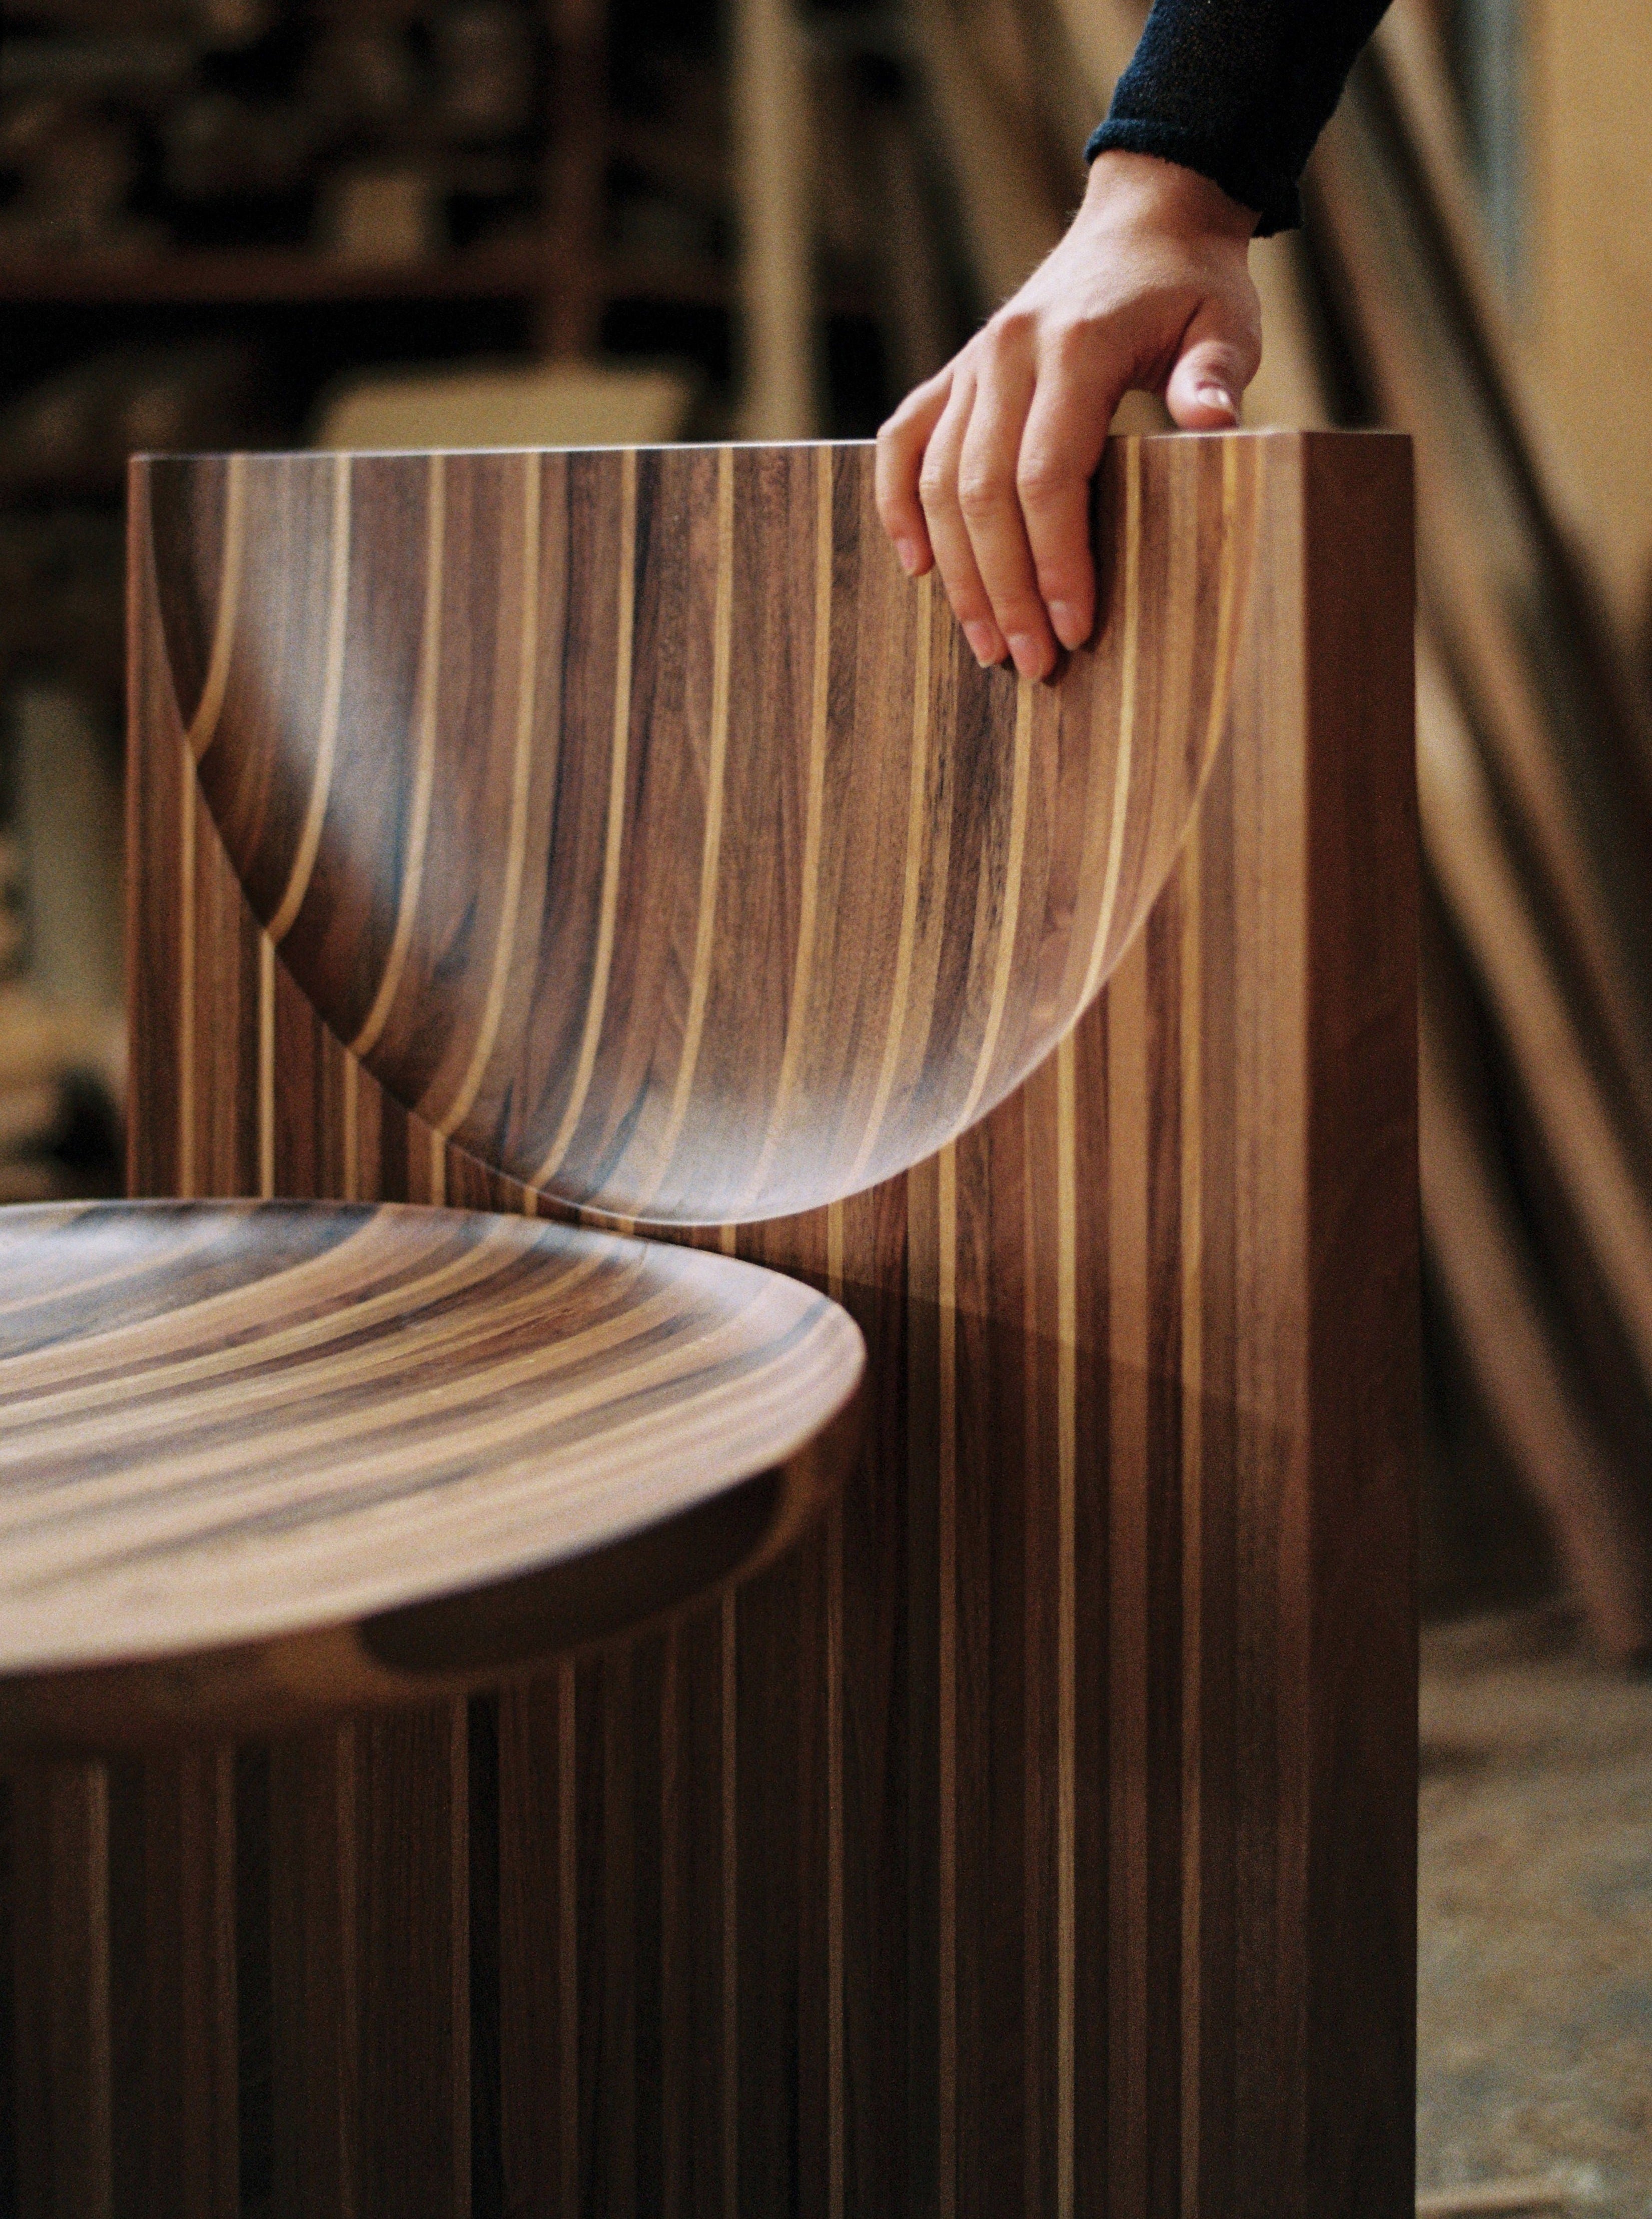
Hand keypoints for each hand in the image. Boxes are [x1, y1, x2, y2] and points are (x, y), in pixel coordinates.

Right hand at [875, 151, 1261, 679]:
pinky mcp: (953, 374)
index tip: (1075, 628)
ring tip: (988, 643)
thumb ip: (1215, 374)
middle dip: (1005, 589)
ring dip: (958, 573)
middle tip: (1030, 663)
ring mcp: (971, 363)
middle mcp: (1006, 354)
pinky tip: (915, 568)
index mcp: (1072, 346)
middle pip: (983, 493)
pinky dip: (897, 506)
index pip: (1047, 476)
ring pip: (937, 482)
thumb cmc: (1191, 286)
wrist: (1143, 220)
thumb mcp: (1226, 322)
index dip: (1056, 561)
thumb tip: (1212, 423)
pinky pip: (902, 442)